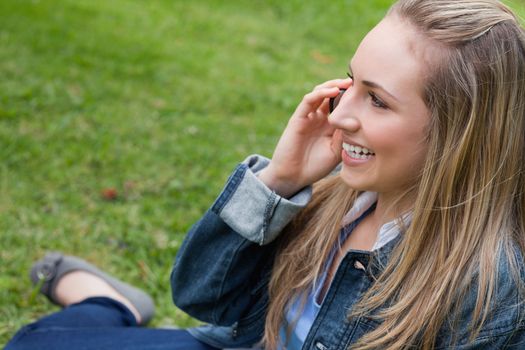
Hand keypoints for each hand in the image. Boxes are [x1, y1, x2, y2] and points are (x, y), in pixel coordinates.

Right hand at [259, 78, 351, 197]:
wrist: (294, 177)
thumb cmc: (315, 166)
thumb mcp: (337, 151)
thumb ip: (345, 136)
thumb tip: (358, 120)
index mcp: (330, 126)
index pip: (342, 106)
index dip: (353, 98)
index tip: (368, 93)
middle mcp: (319, 118)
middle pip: (331, 95)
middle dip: (345, 87)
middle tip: (359, 83)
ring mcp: (308, 117)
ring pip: (320, 93)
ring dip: (333, 85)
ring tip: (347, 83)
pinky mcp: (298, 118)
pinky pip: (308, 101)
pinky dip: (320, 93)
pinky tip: (333, 91)